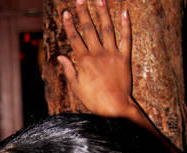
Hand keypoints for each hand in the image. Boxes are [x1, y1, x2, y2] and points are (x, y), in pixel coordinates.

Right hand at [58, 0, 135, 118]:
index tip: (66, 12)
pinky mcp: (124, 58)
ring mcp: (112, 54)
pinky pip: (126, 38)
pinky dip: (126, 25)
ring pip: (107, 29)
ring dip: (102, 12)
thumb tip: (61, 57)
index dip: (70, 25)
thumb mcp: (77, 87)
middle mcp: (97, 54)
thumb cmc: (94, 100)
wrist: (114, 107)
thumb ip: (69, 70)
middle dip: (83, 13)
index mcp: (84, 61)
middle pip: (89, 29)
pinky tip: (124, 12)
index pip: (75, 38)